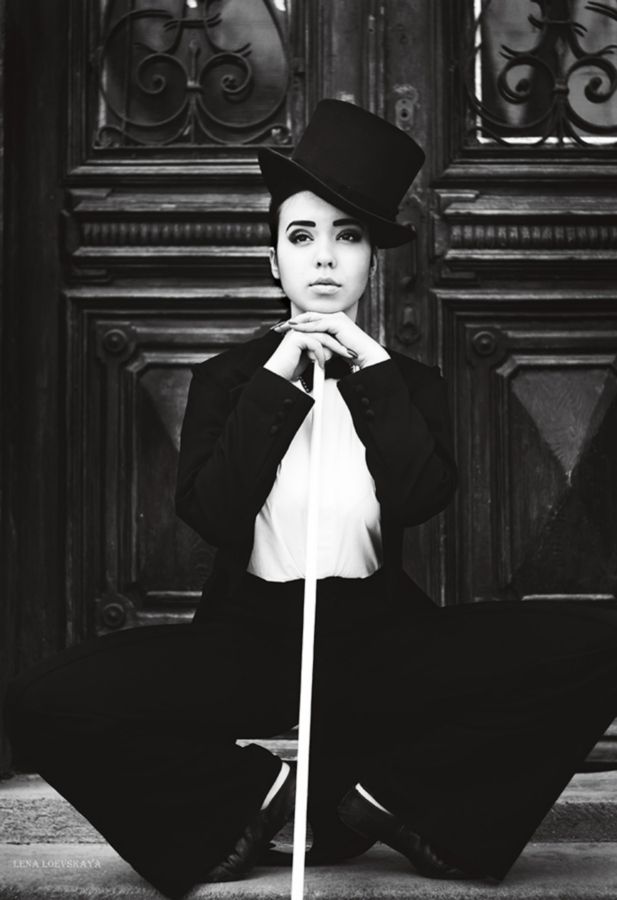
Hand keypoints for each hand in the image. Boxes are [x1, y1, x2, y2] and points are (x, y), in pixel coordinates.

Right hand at [264, 326, 355, 382]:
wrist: (277, 376)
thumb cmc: (290, 369)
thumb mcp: (308, 359)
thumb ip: (317, 352)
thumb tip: (330, 352)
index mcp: (303, 332)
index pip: (324, 333)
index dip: (337, 342)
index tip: (347, 351)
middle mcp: (300, 330)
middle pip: (326, 332)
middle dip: (340, 343)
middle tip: (350, 352)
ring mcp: (298, 332)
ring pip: (323, 337)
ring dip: (335, 348)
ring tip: (343, 356)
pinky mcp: (296, 338)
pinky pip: (316, 343)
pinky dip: (321, 355)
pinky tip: (321, 364)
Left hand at [274, 311, 389, 369]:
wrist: (364, 355)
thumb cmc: (351, 353)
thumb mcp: (331, 348)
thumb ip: (321, 345)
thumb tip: (310, 351)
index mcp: (332, 321)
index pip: (310, 319)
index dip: (296, 324)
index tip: (283, 330)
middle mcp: (334, 316)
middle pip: (308, 316)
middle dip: (292, 321)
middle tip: (279, 327)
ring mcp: (336, 318)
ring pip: (312, 318)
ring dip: (297, 322)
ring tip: (285, 327)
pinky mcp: (337, 323)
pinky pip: (318, 324)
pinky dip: (306, 326)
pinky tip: (296, 329)